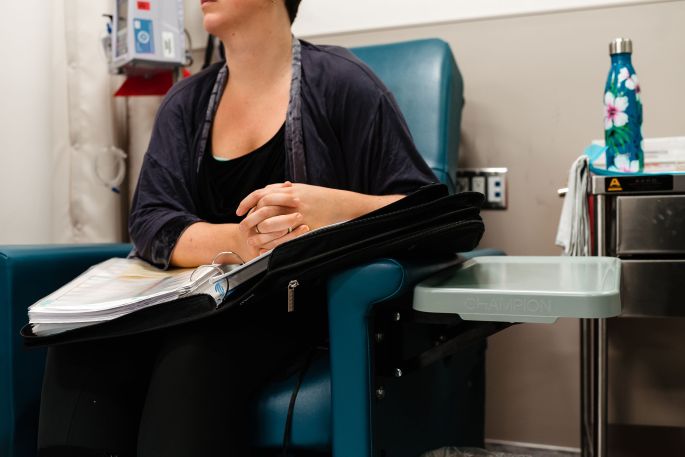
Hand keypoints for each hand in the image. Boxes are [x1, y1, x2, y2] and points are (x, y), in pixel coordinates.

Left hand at [236, 182, 402, 252]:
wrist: (344, 205)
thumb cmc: (324, 198)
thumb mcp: (304, 189)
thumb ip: (287, 190)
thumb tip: (271, 189)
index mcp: (290, 189)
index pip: (261, 193)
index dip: (247, 202)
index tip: (239, 211)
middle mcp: (293, 199)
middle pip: (262, 207)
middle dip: (249, 217)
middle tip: (243, 227)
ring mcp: (300, 213)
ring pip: (271, 221)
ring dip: (260, 230)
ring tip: (254, 237)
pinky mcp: (307, 226)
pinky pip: (286, 236)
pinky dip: (275, 242)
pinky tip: (269, 247)